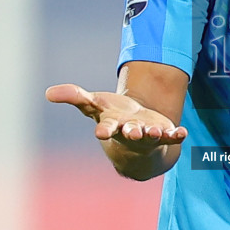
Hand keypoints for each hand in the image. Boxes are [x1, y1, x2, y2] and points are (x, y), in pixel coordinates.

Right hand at [45, 83, 186, 149]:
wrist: (136, 134)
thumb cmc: (113, 117)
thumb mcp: (94, 105)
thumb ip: (74, 97)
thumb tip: (48, 92)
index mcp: (112, 126)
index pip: (106, 128)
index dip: (104, 130)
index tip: (101, 133)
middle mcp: (129, 133)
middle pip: (130, 133)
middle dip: (132, 132)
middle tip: (133, 132)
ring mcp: (147, 136)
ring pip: (150, 137)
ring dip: (154, 135)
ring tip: (157, 132)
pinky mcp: (164, 135)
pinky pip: (171, 137)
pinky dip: (176, 136)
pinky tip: (182, 133)